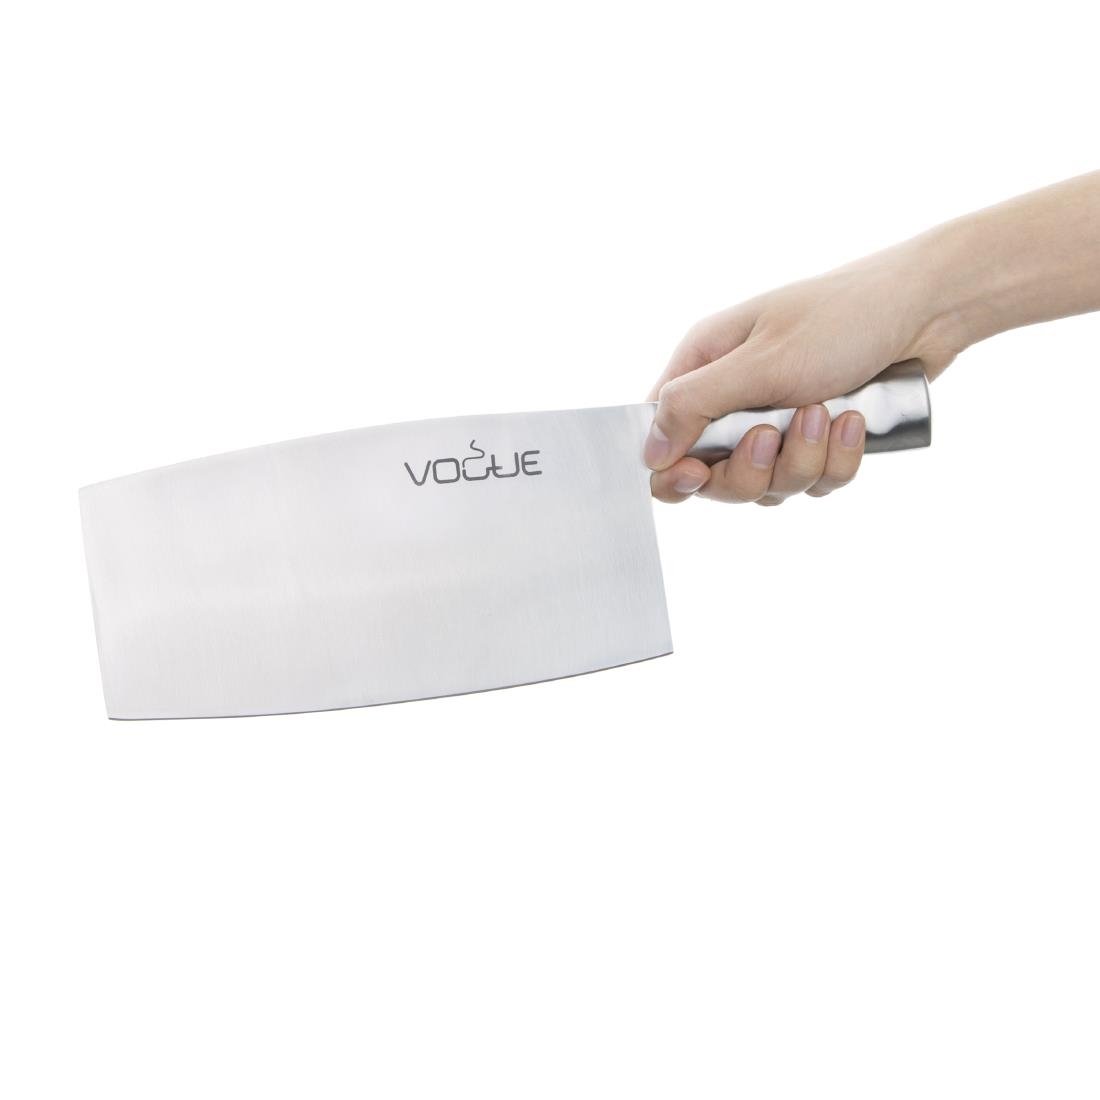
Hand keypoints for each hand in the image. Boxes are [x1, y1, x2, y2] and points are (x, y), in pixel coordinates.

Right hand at [646, 246, 957, 504]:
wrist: (928, 308)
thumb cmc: (841, 318)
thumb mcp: (759, 362)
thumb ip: (694, 406)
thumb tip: (647, 453)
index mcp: (705, 366)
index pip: (662, 437)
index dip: (674, 468)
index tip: (698, 474)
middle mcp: (734, 397)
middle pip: (714, 476)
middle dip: (751, 469)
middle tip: (775, 435)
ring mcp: (777, 421)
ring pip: (768, 485)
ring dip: (802, 462)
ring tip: (829, 415)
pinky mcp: (817, 439)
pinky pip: (812, 482)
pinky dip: (835, 462)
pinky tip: (853, 423)